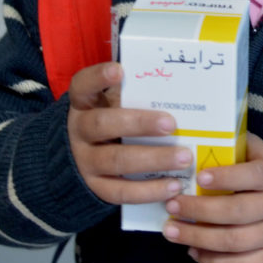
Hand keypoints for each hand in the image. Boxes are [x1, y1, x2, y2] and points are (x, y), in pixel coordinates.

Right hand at [67, 62, 191, 204]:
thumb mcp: (112, 103)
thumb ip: (133, 96)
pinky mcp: (95, 187)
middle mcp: (79, 130)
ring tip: (184, 157)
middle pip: (103, 124)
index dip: (98, 77)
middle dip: (139, 123)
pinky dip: (149, 190)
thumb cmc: (110, 118)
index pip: (83, 85)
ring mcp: (84, 161)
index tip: (119, 70)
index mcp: (83, 103)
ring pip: (116, 160)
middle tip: (170, 124)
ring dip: (154, 159)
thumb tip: (178, 90)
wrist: (78, 158)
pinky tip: (174, 185)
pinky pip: (121, 192)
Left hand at [161, 133, 262, 262]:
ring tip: (172, 230)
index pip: (255, 176)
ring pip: (235, 241)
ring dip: (199, 237)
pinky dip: (212, 260)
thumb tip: (204, 133)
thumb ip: (239, 144)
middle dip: (201, 209)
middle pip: (239, 212)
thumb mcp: (261, 154)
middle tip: (173, 204)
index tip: (199, 176)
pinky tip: (192, 250)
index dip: (228, 177)